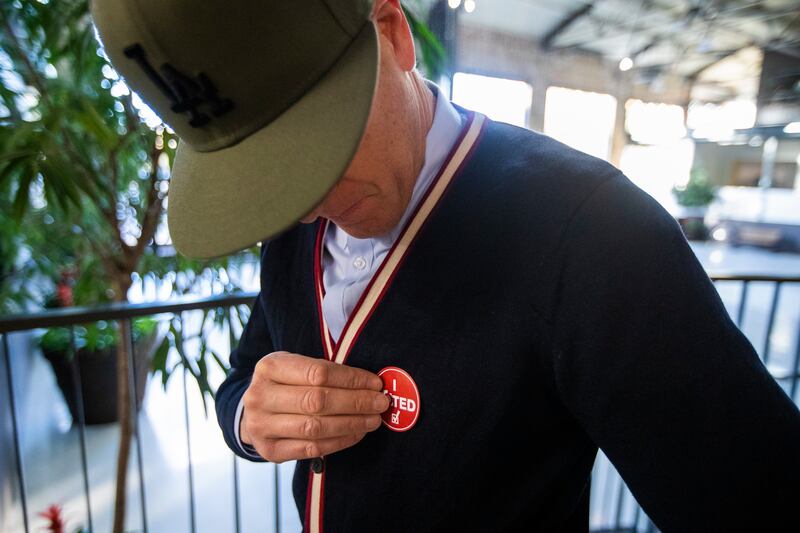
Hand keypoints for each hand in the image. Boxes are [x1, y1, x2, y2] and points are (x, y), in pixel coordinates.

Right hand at [240, 351, 389, 461]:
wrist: (252, 412)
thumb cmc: (284, 384)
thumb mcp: (295, 366)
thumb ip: (324, 371)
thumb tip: (370, 383)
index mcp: (269, 367)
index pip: (318, 372)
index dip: (351, 379)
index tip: (375, 383)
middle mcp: (260, 396)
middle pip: (317, 401)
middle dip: (356, 402)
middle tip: (381, 403)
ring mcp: (261, 426)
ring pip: (315, 427)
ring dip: (351, 423)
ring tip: (373, 420)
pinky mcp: (269, 451)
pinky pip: (311, 449)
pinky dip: (339, 441)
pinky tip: (356, 433)